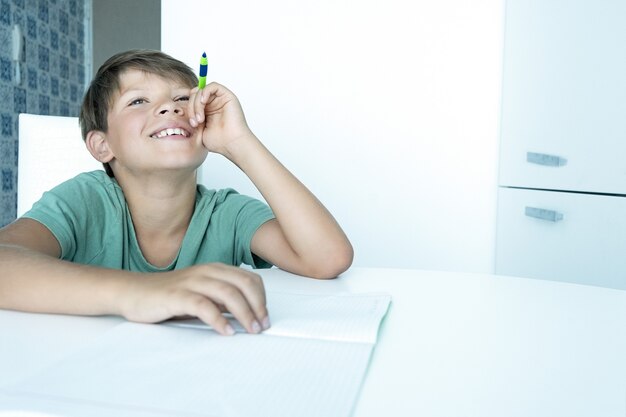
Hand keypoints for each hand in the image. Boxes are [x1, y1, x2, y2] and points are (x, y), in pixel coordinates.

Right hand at [121, 263, 269, 335]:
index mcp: (214, 269)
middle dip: (258, 306)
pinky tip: (226, 331)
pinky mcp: (177, 296)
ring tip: (250, 329)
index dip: (262, 298)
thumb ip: (221, 299)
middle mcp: (206, 272)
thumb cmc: (166, 295)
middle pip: (244, 284)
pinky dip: (219, 320)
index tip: (264, 316)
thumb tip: (246, 312)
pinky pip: (204, 306)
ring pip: (228, 294)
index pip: (249, 279)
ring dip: (245, 313)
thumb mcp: (200, 293)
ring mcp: (192, 282)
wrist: (132, 291)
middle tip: (261, 325)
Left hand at [188, 82, 253, 157]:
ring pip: (201, 91)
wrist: (232, 144)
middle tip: (194, 122)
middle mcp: (214, 104)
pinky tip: (203, 102)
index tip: (191, 124)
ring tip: (200, 119)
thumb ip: (192, 116)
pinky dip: (205, 92)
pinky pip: (213, 86)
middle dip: (191, 107)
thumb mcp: (199, 129)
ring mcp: (221, 100)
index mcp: (207, 111)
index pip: (193, 100)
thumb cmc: (219, 141)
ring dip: (196, 103)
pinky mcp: (228, 96)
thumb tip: (183, 108)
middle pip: (195, 95)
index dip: (188, 109)